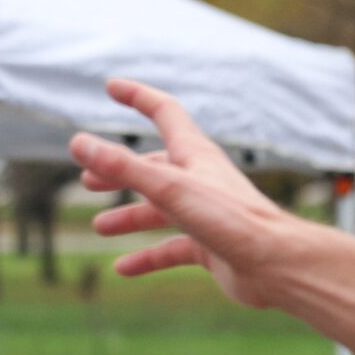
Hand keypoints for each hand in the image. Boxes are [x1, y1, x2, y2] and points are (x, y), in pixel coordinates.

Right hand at [68, 80, 304, 306]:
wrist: (277, 264)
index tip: (111, 86)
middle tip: (87, 181)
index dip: (137, 96)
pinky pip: (172, 248)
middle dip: (120, 171)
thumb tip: (78, 143)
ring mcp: (207, 214)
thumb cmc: (232, 220)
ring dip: (130, 216)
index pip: (164, 112)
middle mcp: (200, 180)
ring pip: (160, 210)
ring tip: (99, 226)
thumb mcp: (169, 189)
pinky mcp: (211, 246)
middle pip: (155, 167)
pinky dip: (148, 256)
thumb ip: (123, 167)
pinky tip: (124, 268)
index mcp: (194, 155)